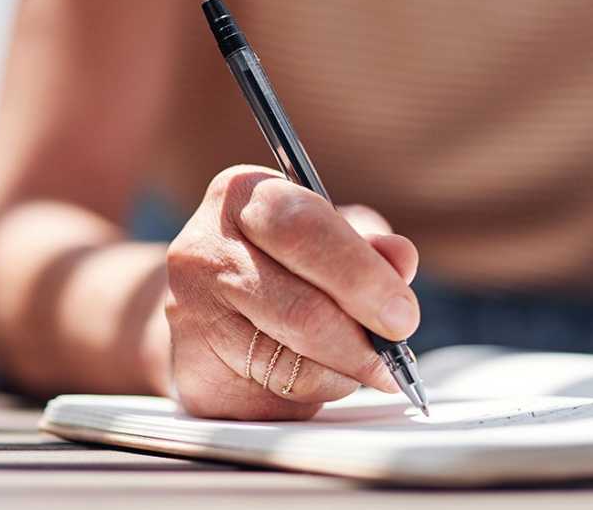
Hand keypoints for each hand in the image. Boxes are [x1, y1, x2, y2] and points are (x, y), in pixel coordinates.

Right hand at [165, 165, 419, 419]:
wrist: (207, 308)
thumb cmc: (279, 264)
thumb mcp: (327, 237)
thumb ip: (368, 248)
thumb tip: (401, 259)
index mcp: (243, 194)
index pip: (305, 230)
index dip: (363, 277)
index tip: (402, 316)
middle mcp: (205, 249)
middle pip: (301, 310)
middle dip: (361, 342)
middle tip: (393, 359)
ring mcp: (190, 313)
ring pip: (292, 364)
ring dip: (340, 374)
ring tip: (351, 363)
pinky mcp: (194, 372)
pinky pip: (275, 398)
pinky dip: (310, 395)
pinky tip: (307, 375)